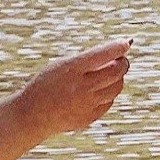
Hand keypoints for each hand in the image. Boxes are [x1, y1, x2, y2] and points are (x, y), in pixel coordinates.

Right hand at [16, 39, 130, 140]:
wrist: (34, 114)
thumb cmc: (47, 84)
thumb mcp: (60, 65)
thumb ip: (85, 59)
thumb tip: (115, 53)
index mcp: (72, 68)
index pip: (102, 54)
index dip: (117, 47)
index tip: (125, 43)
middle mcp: (82, 86)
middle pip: (115, 72)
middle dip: (123, 63)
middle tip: (122, 59)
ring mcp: (87, 103)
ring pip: (116, 87)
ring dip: (118, 78)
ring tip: (112, 74)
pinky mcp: (90, 116)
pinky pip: (109, 101)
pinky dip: (109, 93)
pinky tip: (100, 89)